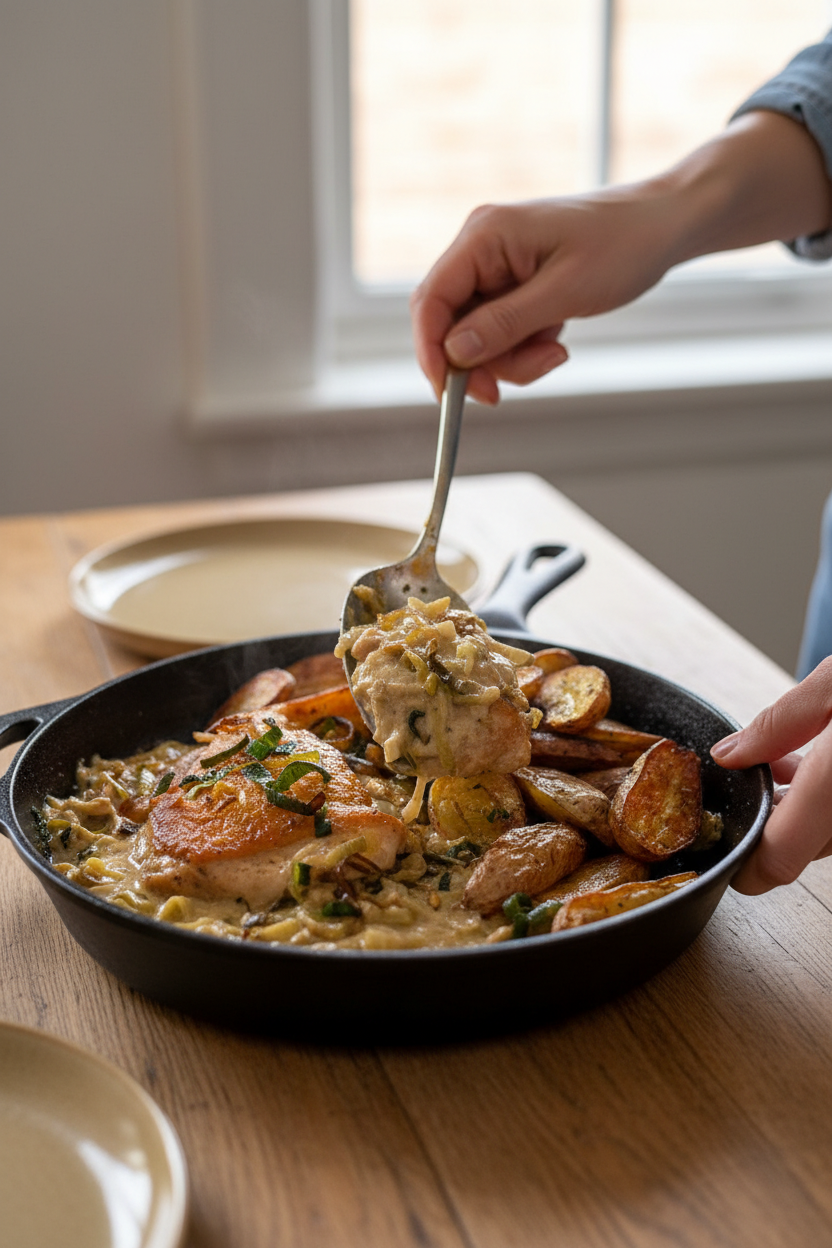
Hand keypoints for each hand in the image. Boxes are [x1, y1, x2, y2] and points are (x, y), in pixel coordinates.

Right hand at [409, 112, 831, 404]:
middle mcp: (481, 246)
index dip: (431, 352)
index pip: (431, 301)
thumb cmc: (623, 246)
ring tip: (554, 352)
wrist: (664, 227)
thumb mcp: (564, 293)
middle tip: (506, 391)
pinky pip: (499, 330)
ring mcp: (496, 265)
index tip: (449, 394)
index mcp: (484, 236)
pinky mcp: (513, 282)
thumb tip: (453, 355)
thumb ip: (504, 325)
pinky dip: (523, 347)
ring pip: (475, 335)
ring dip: (509, 358)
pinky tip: (556, 337)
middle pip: (449, 324)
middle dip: (478, 363)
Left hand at [711, 657, 831, 892]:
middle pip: (805, 845)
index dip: (746, 871)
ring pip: (826, 829)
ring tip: (778, 764)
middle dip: (770, 825)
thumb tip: (730, 754)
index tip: (726, 865)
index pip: (781, 860)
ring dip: (798, 810)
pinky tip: (810, 762)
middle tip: (741, 789)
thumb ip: (783, 722)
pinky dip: (821, 797)